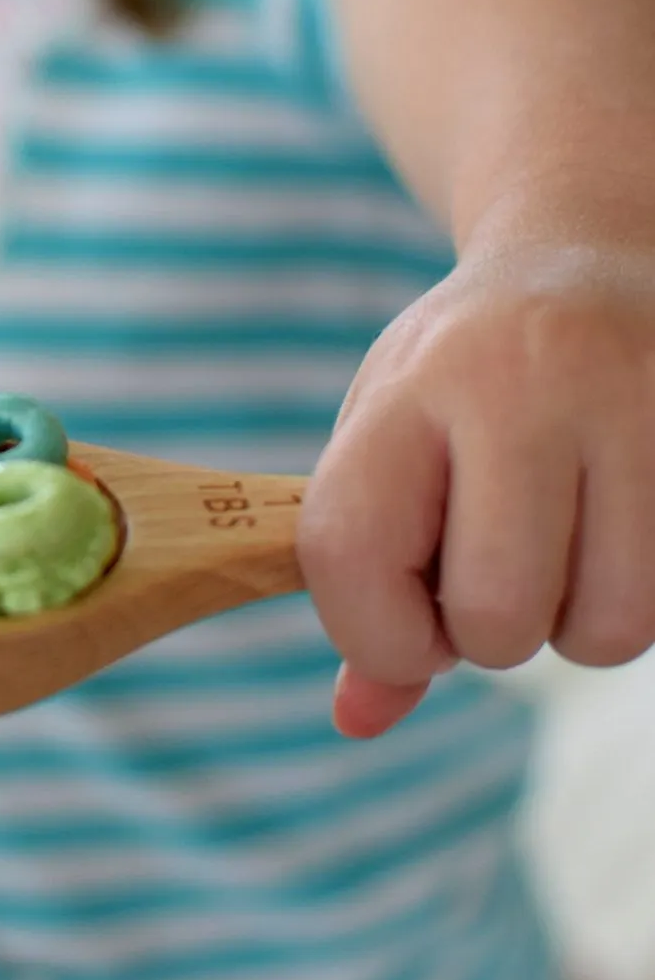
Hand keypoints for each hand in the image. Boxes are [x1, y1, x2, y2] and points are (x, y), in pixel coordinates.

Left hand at [298, 242, 654, 737]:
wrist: (587, 261)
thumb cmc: (465, 381)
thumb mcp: (388, 443)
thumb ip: (364, 578)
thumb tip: (357, 719)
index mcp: (413, 387)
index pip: (352, 551)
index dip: (370, 627)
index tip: (403, 606)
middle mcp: (525, 385)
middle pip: (498, 615)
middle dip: (489, 630)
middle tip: (496, 563)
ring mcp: (636, 408)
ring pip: (607, 629)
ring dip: (579, 620)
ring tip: (565, 536)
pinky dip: (637, 594)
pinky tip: (617, 525)